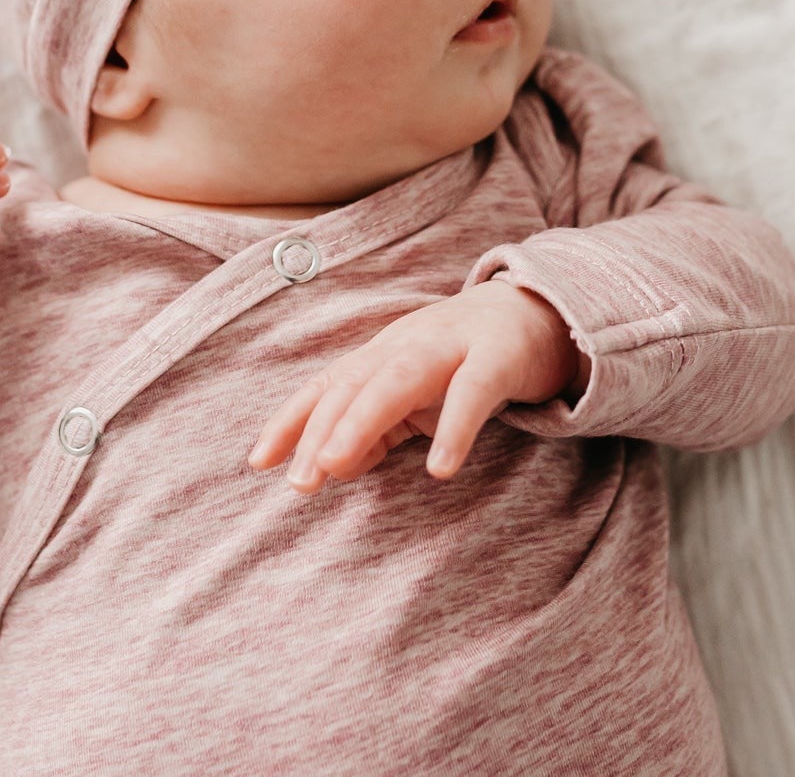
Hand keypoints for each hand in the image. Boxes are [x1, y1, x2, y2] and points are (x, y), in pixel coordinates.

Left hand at [246, 280, 585, 492]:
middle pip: (353, 383)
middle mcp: (407, 344)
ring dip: (363, 420)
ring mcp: (451, 346)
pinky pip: (473, 392)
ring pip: (399, 379)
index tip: (257, 462)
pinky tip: (441, 469)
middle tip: (298, 481)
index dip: (291, 419)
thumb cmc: (463, 362)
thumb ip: (375, 429)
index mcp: (382, 355)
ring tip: (335, 464)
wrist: (537, 313)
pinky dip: (455, 427)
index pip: (328, 386)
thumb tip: (333, 467)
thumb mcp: (414, 396)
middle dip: (320, 429)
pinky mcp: (498, 357)